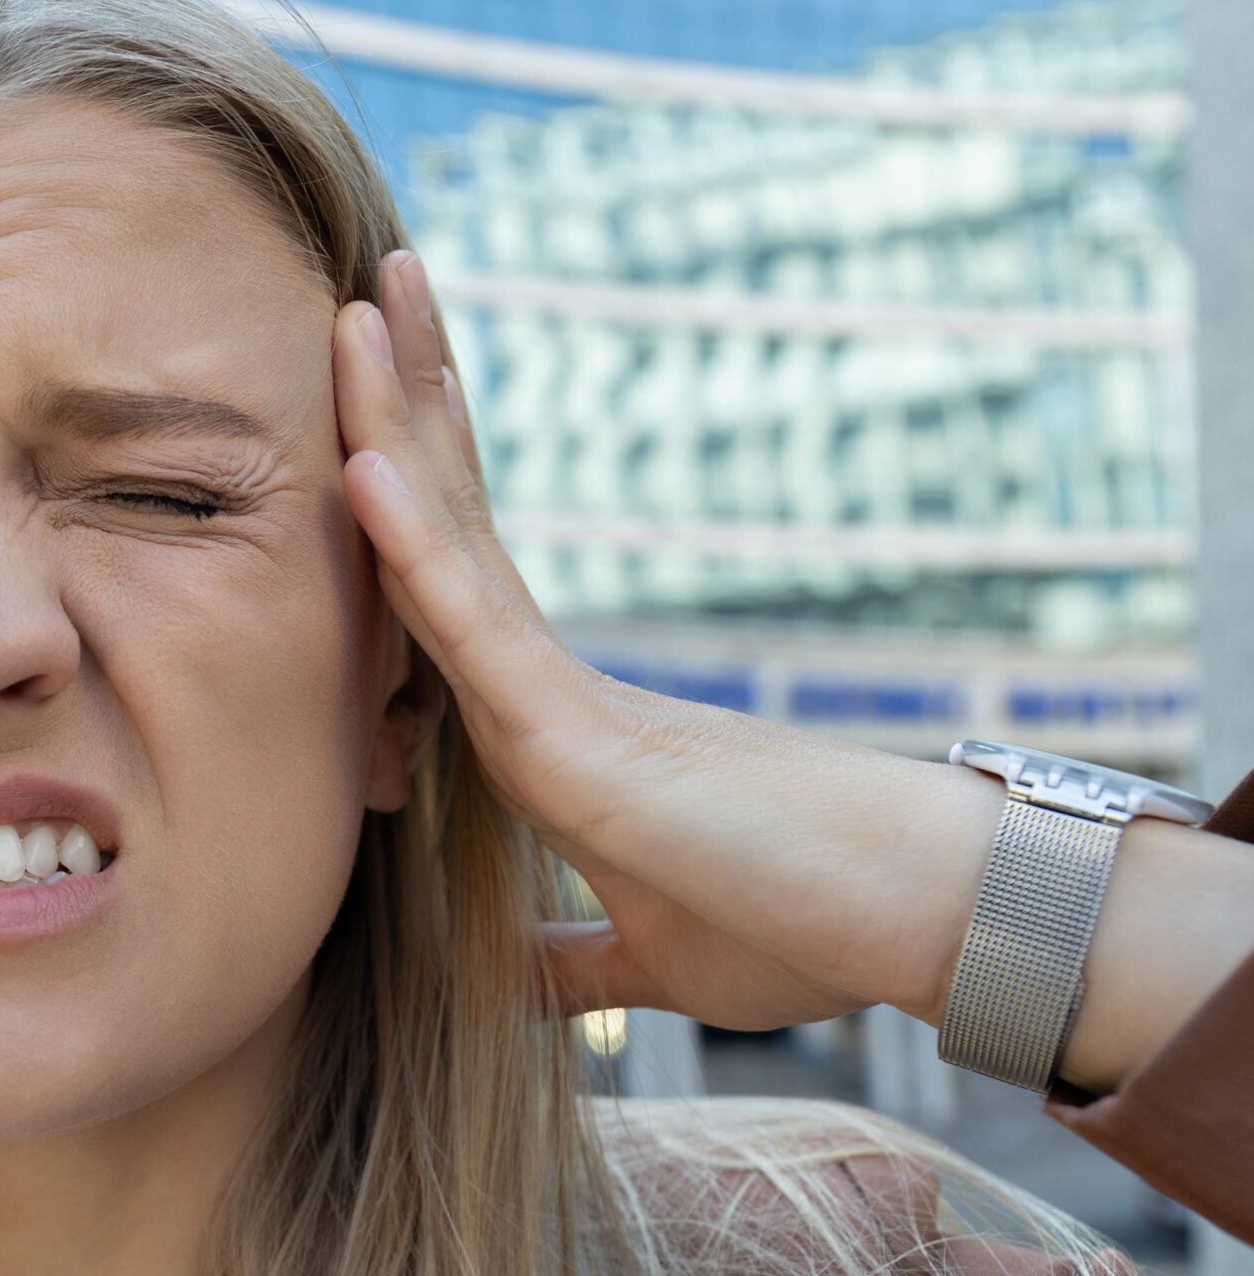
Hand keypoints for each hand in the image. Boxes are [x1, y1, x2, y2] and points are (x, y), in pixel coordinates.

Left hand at [328, 252, 998, 1034]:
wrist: (917, 934)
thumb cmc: (800, 924)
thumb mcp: (644, 958)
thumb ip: (569, 959)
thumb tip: (510, 984)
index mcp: (548, 726)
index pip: (456, 588)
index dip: (414, 493)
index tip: (368, 408)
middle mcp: (544, 688)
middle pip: (450, 523)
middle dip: (404, 406)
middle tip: (364, 291)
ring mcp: (558, 698)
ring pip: (450, 543)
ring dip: (395, 424)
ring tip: (357, 306)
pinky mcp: (578, 736)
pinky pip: (473, 625)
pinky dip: (413, 545)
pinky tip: (360, 463)